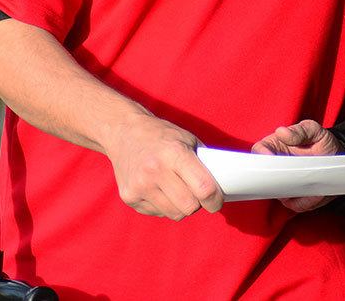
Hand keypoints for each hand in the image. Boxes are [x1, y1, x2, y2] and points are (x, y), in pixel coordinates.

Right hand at [100, 110, 223, 219]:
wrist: (123, 131)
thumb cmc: (161, 135)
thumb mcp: (187, 139)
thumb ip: (203, 162)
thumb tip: (222, 186)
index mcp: (174, 154)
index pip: (204, 188)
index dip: (215, 199)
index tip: (217, 201)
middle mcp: (154, 171)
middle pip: (189, 207)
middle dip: (198, 204)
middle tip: (197, 194)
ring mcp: (139, 186)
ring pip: (174, 214)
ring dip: (181, 206)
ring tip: (177, 189)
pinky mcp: (129, 197)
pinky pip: (157, 212)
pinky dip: (163, 205)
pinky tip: (158, 188)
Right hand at [251, 119, 339, 211]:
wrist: (337, 159)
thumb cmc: (321, 142)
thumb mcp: (314, 131)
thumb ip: (299, 130)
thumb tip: (281, 132)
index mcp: (275, 147)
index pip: (259, 150)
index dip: (260, 155)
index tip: (270, 158)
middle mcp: (276, 168)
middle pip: (263, 176)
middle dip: (273, 178)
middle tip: (289, 175)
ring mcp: (283, 185)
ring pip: (278, 193)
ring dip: (291, 191)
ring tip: (308, 183)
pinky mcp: (295, 199)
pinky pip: (296, 205)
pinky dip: (306, 201)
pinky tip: (317, 193)